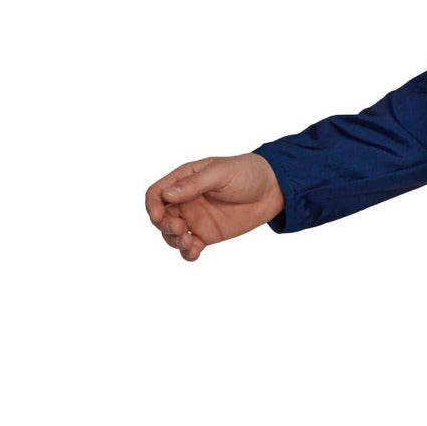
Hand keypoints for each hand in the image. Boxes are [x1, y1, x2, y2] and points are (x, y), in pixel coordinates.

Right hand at [145, 153, 284, 261]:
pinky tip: (195, 251)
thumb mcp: (221, 173)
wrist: (273, 189)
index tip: (159, 215)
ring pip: (171, 235)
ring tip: (189, 241)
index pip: (157, 193)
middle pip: (160, 217)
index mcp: (185, 180)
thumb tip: (167, 195)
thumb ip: (195, 184)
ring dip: (173, 241)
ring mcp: (196, 218)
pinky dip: (187, 253)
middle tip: (180, 226)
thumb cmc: (248, 173)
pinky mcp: (207, 234)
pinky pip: (189, 247)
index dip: (152, 205)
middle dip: (163, 225)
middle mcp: (186, 200)